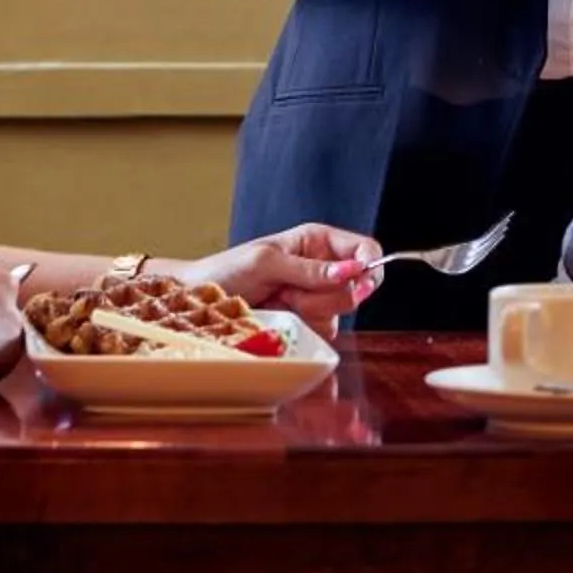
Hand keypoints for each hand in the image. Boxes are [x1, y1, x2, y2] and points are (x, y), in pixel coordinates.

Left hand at [179, 223, 384, 323]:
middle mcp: (324, 268)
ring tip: (280, 301)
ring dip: (310, 311)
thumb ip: (309, 269)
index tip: (358, 281)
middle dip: (328, 294)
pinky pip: (324, 331)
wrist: (202, 303)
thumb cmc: (228, 270)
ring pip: (341, 312)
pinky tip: (281, 317)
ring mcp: (317, 297)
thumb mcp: (267, 261)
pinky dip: (303, 327)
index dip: (369, 265)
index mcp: (319, 242)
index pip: (365, 249)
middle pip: (358, 286)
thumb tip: (350, 271)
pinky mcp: (309, 322)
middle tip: (294, 292)